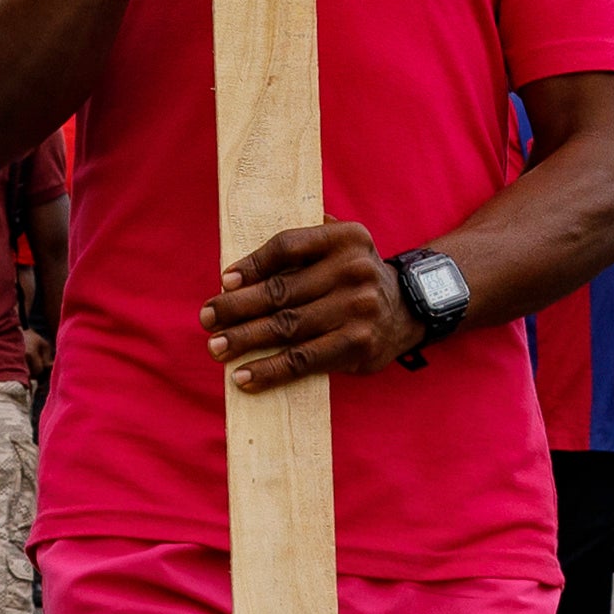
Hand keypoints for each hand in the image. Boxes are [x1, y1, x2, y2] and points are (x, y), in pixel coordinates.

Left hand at [201, 218, 404, 391]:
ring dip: (245, 339)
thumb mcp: (340, 245)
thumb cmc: (353, 277)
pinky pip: (304, 360)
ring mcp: (358, 309)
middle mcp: (354, 270)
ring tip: (216, 346)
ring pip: (287, 326)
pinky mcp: (357, 345)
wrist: (407, 311)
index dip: (252, 264)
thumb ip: (302, 242)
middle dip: (237, 306)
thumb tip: (238, 271)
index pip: (288, 246)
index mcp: (345, 238)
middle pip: (282, 290)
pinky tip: (243, 376)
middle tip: (207, 317)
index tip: (224, 281)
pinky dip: (269, 369)